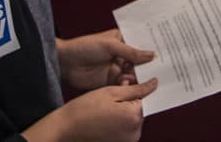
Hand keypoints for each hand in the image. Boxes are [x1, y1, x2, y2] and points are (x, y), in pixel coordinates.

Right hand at [22, 79, 157, 141]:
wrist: (67, 128)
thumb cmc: (85, 109)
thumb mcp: (111, 91)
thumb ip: (135, 88)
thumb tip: (154, 83)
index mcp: (134, 117)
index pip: (144, 96)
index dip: (133, 88)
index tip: (123, 84)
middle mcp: (135, 132)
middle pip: (140, 108)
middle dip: (129, 100)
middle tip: (111, 95)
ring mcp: (128, 140)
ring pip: (133, 118)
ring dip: (124, 110)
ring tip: (106, 107)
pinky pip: (126, 128)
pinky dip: (120, 120)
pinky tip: (105, 116)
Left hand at [58, 29, 153, 90]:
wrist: (64, 62)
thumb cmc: (84, 46)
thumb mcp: (110, 45)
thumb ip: (131, 52)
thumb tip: (152, 55)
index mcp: (122, 40)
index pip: (140, 45)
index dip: (151, 50)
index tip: (165, 55)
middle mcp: (121, 55)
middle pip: (139, 62)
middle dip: (147, 67)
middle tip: (157, 72)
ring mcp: (116, 68)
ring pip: (133, 74)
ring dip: (136, 77)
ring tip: (135, 78)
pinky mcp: (110, 81)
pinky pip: (123, 84)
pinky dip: (127, 85)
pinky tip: (126, 84)